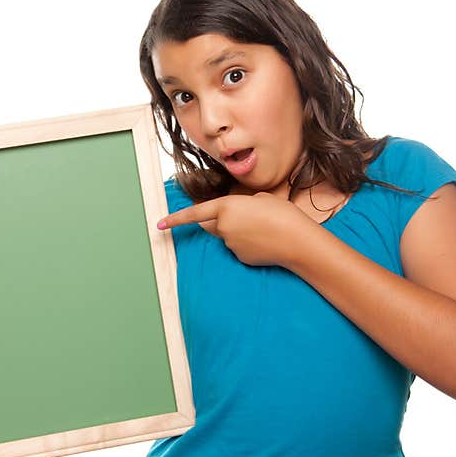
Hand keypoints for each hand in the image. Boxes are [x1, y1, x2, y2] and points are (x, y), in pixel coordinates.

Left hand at [157, 192, 311, 266]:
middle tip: (243, 217)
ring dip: (241, 232)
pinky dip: (249, 244)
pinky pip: (239, 247)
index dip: (175, 219)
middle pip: (212, 224)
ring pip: (229, 236)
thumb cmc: (282, 214)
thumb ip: (243, 205)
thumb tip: (241, 216)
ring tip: (265, 228)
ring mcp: (230, 244)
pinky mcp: (240, 257)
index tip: (159, 224)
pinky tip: (266, 242)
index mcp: (226, 207)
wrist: (296, 240)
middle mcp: (223, 227)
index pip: (194, 213)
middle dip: (218, 221)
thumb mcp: (260, 199)